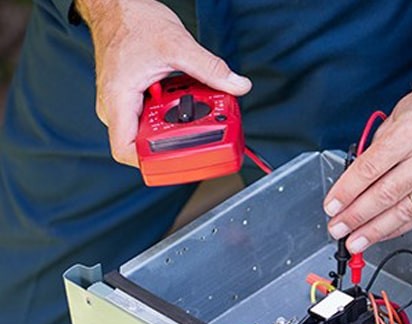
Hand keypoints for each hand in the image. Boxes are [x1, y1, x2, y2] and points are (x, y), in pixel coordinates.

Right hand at [76, 0, 251, 165]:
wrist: (119, 6)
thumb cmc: (133, 23)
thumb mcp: (178, 45)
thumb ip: (211, 69)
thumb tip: (237, 85)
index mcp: (118, 100)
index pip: (126, 150)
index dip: (154, 163)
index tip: (183, 158)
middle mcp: (117, 107)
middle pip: (147, 143)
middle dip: (179, 138)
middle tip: (203, 126)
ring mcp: (125, 104)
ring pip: (155, 128)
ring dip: (180, 122)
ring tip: (198, 107)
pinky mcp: (135, 98)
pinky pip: (157, 114)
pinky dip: (176, 109)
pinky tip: (188, 96)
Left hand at [324, 87, 411, 252]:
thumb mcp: (397, 116)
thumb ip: (377, 149)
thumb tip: (354, 183)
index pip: (371, 168)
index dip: (347, 192)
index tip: (332, 206)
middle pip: (386, 194)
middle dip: (357, 216)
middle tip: (338, 229)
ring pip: (406, 211)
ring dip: (377, 229)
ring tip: (357, 240)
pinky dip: (402, 226)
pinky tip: (384, 232)